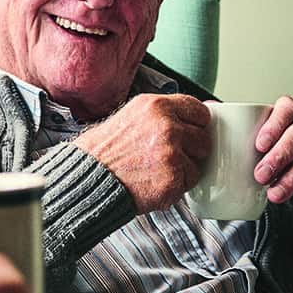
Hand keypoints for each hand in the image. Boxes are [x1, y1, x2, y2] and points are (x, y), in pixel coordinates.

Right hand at [75, 93, 211, 213]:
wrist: (89, 178)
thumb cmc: (107, 150)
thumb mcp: (134, 116)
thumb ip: (164, 115)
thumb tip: (196, 119)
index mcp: (158, 106)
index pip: (200, 111)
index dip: (196, 125)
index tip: (189, 134)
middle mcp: (167, 126)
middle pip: (204, 138)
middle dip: (191, 150)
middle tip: (167, 157)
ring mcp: (172, 153)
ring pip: (198, 162)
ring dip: (184, 169)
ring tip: (157, 170)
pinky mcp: (173, 178)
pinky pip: (190, 182)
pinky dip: (176, 187)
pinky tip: (155, 182)